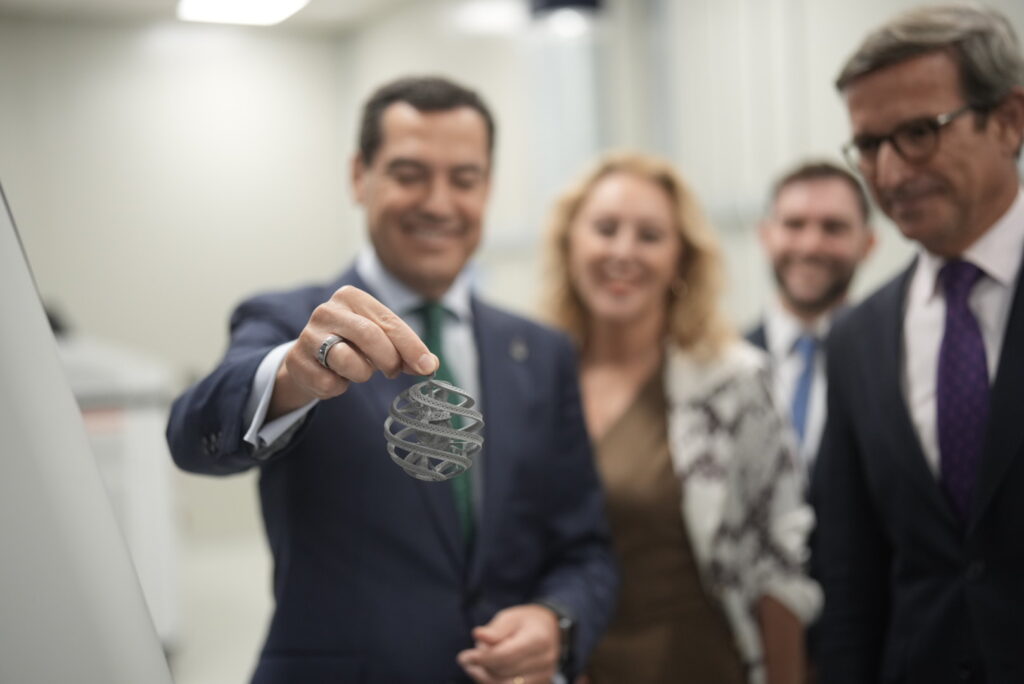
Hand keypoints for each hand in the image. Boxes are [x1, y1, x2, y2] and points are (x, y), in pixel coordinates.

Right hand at [269, 285, 437, 417]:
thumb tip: (430, 364)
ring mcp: (308, 335)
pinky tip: (336, 378)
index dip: (411, 346)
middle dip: (389, 359)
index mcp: (352, 297)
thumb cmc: (351, 345)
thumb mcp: (380, 340)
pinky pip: (329, 382)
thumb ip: (405, 350)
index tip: (426, 366)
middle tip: (393, 372)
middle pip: (370, 336)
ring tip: (359, 371)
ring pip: (347, 360)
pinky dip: (339, 387)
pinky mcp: (296, 361)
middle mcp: (328, 310)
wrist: (308, 360)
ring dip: (361, 373)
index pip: (389, 321)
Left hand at [457, 604, 559, 683]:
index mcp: (538, 640)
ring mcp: (544, 676)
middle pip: (505, 674)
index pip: (505, 656)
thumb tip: (477, 635)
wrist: (549, 630)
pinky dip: (495, 683)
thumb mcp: (510, 618)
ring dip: (485, 679)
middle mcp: (544, 661)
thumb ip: (495, 630)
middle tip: (465, 660)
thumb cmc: (525, 622)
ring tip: (472, 667)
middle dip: (481, 669)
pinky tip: (484, 673)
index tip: (464, 656)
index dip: (482, 658)